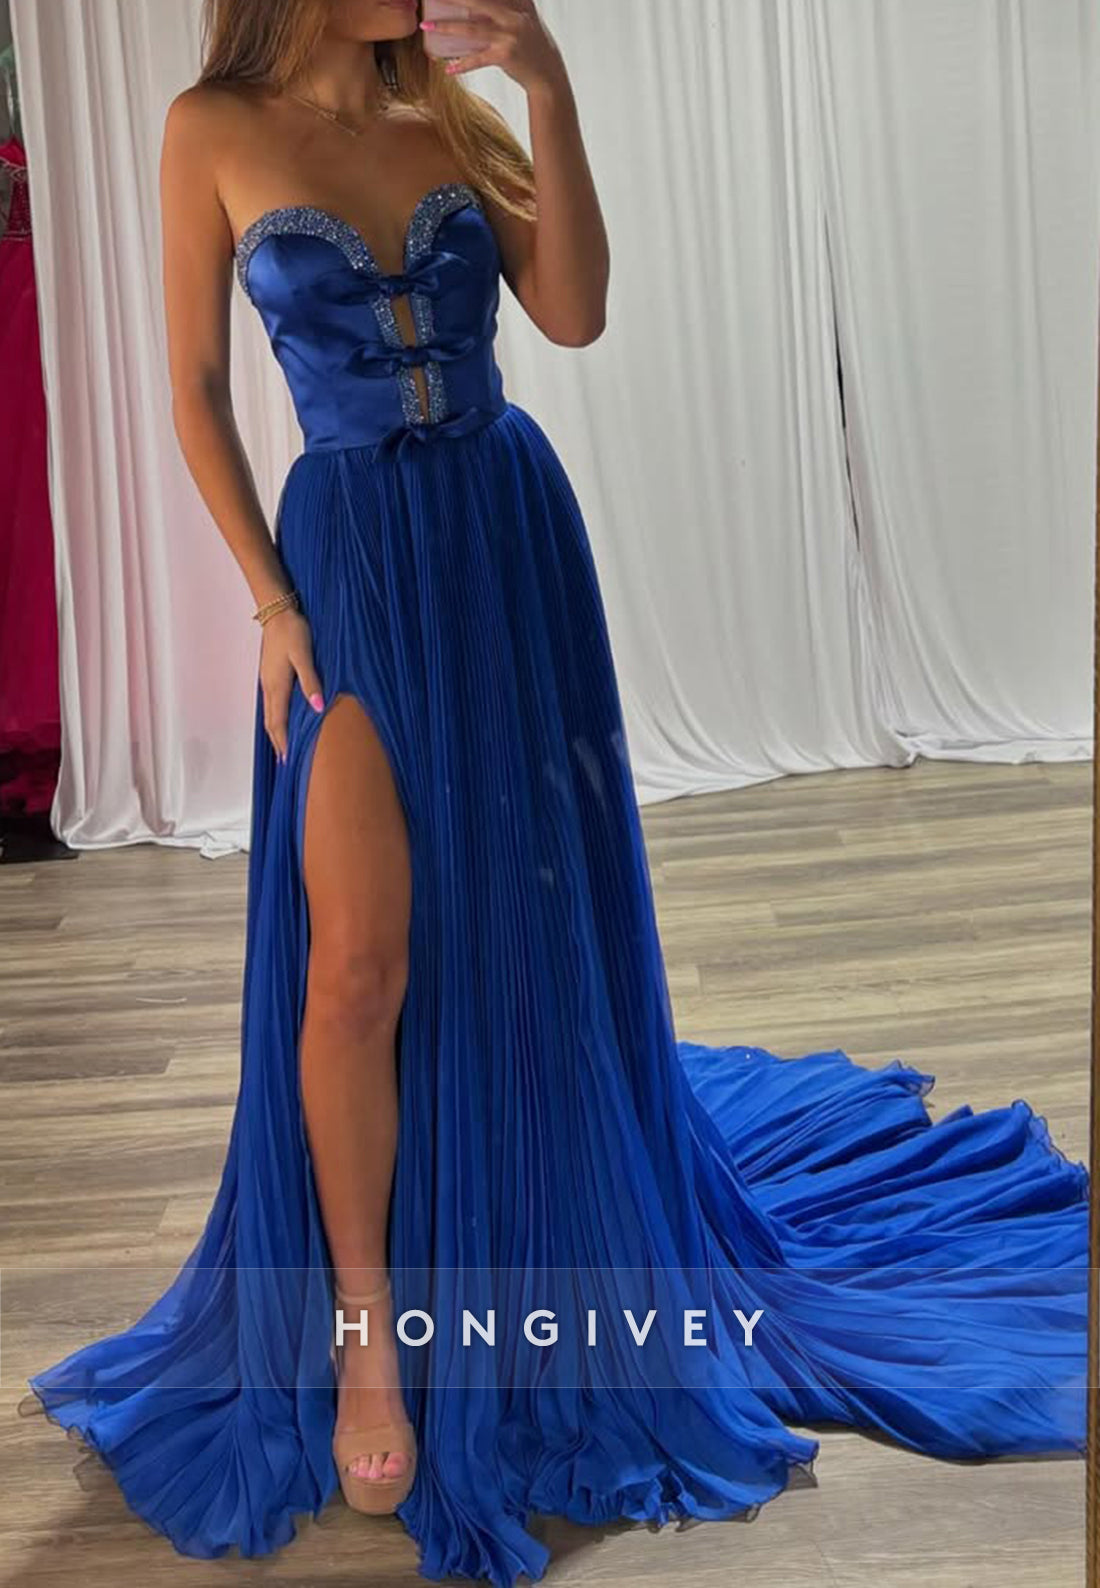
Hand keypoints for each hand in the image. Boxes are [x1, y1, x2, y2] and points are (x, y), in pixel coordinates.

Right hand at [259, 607, 324, 762]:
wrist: (276, 612)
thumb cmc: (293, 631)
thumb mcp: (304, 655)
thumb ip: (311, 681)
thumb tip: (317, 707)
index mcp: (278, 686)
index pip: (279, 722)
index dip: (284, 742)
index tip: (288, 761)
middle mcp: (269, 687)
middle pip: (271, 723)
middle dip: (278, 743)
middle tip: (285, 763)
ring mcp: (267, 682)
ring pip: (270, 714)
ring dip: (276, 733)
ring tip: (282, 748)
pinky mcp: (269, 676)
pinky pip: (271, 705)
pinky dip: (275, 719)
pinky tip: (281, 720)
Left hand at [423, 0, 564, 92]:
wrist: (548, 73)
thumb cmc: (530, 43)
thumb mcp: (523, 16)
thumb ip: (505, 5)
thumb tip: (471, 5)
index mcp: (518, 0)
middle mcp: (514, 14)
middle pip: (477, 1)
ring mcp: (510, 35)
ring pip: (472, 29)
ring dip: (446, 27)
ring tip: (427, 26)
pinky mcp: (506, 55)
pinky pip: (478, 58)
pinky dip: (463, 64)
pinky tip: (449, 68)